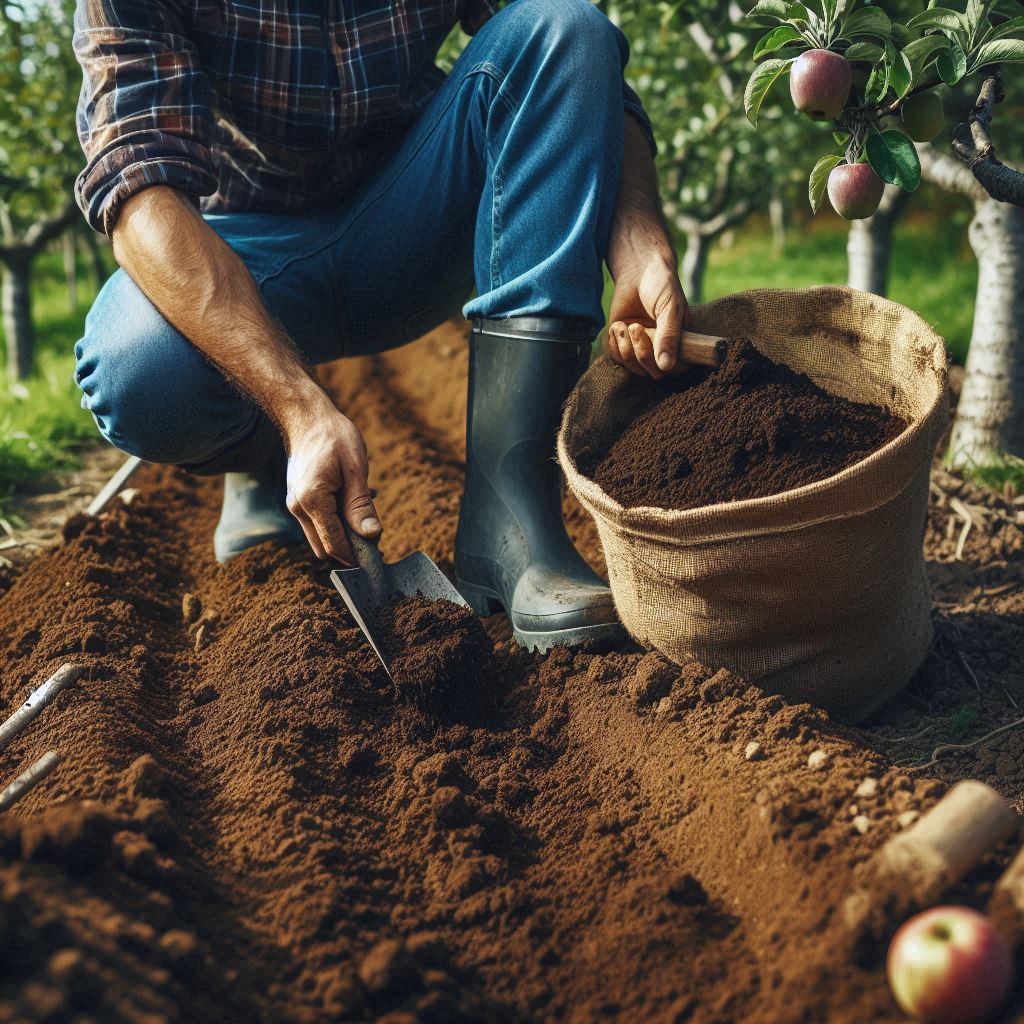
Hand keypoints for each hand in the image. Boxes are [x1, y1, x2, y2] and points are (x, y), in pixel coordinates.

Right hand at [283, 405, 380, 563]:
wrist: (308, 419)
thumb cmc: (335, 437)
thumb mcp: (356, 468)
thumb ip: (361, 504)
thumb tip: (372, 535)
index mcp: (312, 499)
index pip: (335, 543)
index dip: (356, 557)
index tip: (377, 562)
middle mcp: (298, 508)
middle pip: (325, 548)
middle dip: (350, 552)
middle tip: (376, 546)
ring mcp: (294, 506)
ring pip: (320, 540)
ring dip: (342, 540)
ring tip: (366, 526)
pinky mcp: (297, 504)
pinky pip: (318, 526)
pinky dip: (335, 528)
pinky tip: (352, 513)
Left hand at [606, 253, 688, 378]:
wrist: (638, 270)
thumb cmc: (661, 287)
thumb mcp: (670, 308)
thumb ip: (669, 335)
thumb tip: (666, 366)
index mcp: (681, 341)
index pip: (679, 368)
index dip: (668, 364)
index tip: (656, 342)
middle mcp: (663, 349)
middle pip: (654, 373)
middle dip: (643, 354)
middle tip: (638, 327)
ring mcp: (642, 348)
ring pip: (634, 368)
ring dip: (627, 348)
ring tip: (629, 325)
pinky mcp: (624, 343)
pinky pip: (617, 358)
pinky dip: (615, 344)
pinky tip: (618, 326)